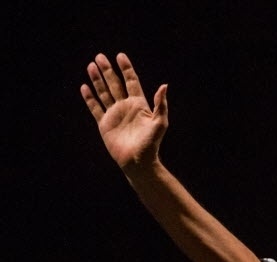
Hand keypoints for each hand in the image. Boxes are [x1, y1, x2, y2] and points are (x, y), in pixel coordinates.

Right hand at [80, 53, 167, 172]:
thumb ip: (160, 104)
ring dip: (97, 79)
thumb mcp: (160, 123)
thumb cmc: (151, 144)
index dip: (126, 69)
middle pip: (115, 84)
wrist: (138, 162)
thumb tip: (164, 85)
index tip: (120, 56)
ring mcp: (114, 114)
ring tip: (91, 65)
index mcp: (139, 105)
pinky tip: (85, 87)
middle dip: (108, 70)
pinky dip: (90, 97)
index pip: (131, 82)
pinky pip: (95, 107)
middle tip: (100, 56)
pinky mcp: (104, 124)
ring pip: (104, 92)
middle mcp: (125, 107)